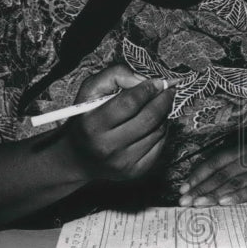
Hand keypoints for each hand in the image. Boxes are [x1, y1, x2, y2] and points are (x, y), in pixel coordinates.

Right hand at [64, 65, 175, 181]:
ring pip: (158, 131)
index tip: (159, 81)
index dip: (148, 89)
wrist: (77, 157)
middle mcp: (108, 146)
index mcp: (93, 125)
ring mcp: (123, 162)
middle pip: (149, 118)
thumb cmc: (86, 118)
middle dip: (164, 100)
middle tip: (169, 90)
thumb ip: (114, 75)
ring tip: (157, 106)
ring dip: (163, 115)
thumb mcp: (90, 91)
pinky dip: (161, 131)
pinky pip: (160, 146)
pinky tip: (153, 125)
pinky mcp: (134, 171)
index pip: (130, 103)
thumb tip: (144, 79)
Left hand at [179, 143, 246, 206]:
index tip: (183, 189)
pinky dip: (236, 197)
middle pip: (221, 174)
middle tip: (186, 201)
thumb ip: (223, 177)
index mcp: (242, 151)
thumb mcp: (243, 173)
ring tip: (199, 204)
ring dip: (214, 194)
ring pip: (233, 182)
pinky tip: (223, 204)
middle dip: (201, 189)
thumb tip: (195, 190)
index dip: (197, 176)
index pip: (214, 162)